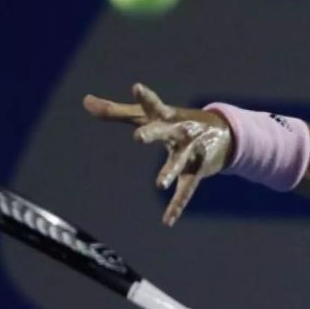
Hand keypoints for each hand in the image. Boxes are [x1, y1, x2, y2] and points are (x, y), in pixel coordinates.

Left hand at [83, 83, 232, 225]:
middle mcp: (181, 131)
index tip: (137, 87)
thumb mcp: (146, 116)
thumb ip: (116, 111)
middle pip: (166, 131)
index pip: (153, 105)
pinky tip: (167, 221)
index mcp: (166, 116)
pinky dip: (177, 205)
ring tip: (158, 184)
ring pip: (178, 162)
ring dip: (170, 172)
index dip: (145, 97)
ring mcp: (191, 151)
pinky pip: (187, 189)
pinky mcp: (197, 171)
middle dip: (153, 133)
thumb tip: (85, 101)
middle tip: (138, 136)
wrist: (224, 133)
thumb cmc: (174, 122)